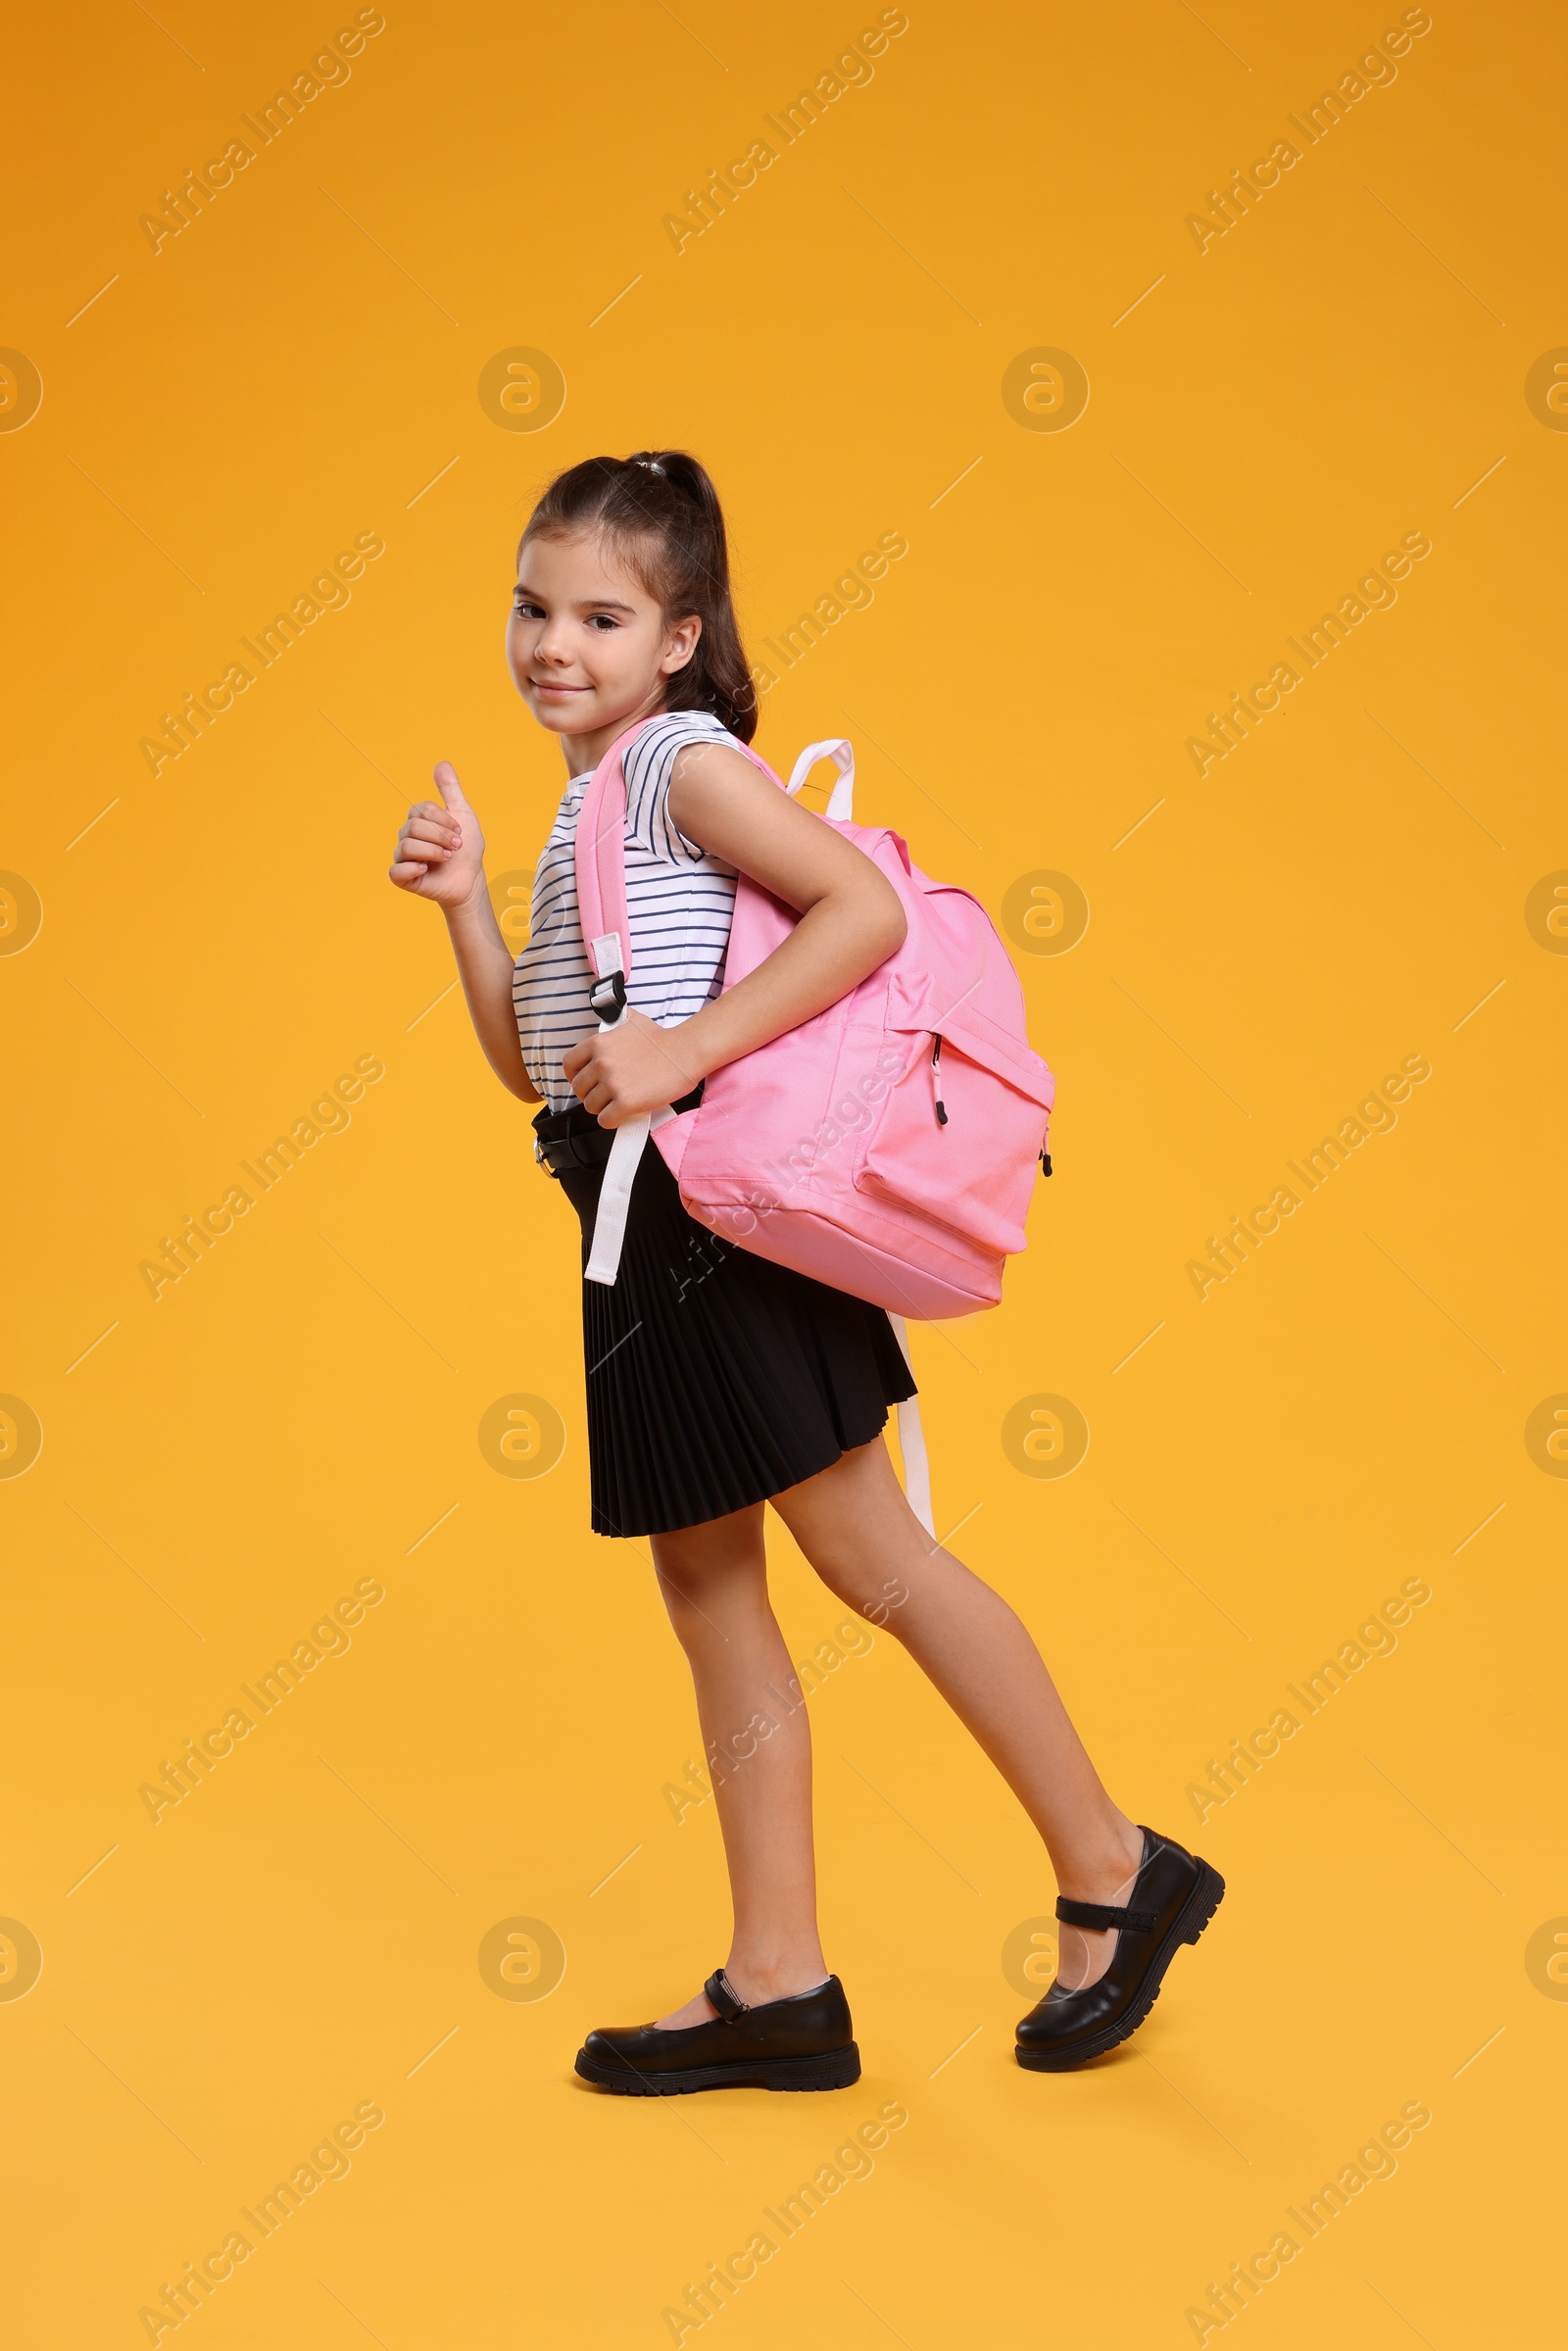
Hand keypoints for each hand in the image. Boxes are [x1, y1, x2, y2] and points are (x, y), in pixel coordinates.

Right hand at [389, 763, 486, 909]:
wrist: (470, 879)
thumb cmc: (466, 848)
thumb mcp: (462, 814)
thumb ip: (450, 790)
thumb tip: (442, 763)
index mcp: (418, 820)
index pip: (422, 810)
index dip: (444, 820)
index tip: (460, 832)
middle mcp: (406, 836)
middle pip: (414, 827)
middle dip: (441, 836)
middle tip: (457, 847)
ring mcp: (403, 858)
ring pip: (406, 846)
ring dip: (433, 852)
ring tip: (448, 858)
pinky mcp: (403, 878)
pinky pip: (395, 872)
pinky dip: (411, 869)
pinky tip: (426, 869)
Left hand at [562, 1008, 700, 1125]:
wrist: (684, 1052)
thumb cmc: (662, 1039)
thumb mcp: (631, 1022)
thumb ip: (614, 1025)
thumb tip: (608, 1023)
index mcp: (598, 1043)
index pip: (569, 1064)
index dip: (575, 1076)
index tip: (584, 1081)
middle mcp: (601, 1063)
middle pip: (580, 1089)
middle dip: (590, 1094)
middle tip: (605, 1095)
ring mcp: (613, 1083)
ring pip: (591, 1107)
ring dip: (602, 1108)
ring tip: (617, 1103)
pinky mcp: (626, 1102)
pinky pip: (606, 1120)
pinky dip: (612, 1120)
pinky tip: (622, 1114)